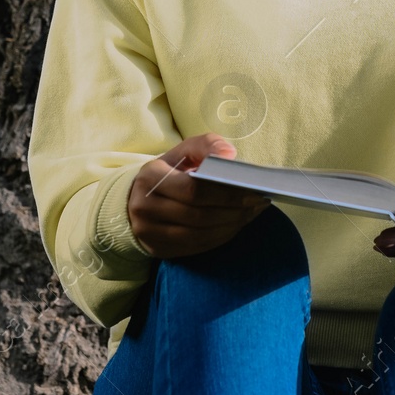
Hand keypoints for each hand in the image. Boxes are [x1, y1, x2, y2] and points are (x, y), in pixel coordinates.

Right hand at [126, 133, 271, 259]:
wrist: (135, 199)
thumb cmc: (168, 171)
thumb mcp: (183, 151)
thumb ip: (207, 145)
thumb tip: (230, 155)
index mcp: (150, 177)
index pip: (193, 190)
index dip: (227, 194)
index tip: (254, 192)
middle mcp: (144, 208)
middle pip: (198, 216)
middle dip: (234, 212)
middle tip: (259, 204)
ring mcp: (148, 232)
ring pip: (198, 235)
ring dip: (230, 227)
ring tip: (251, 215)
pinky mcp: (157, 249)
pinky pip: (195, 247)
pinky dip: (220, 238)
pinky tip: (235, 226)